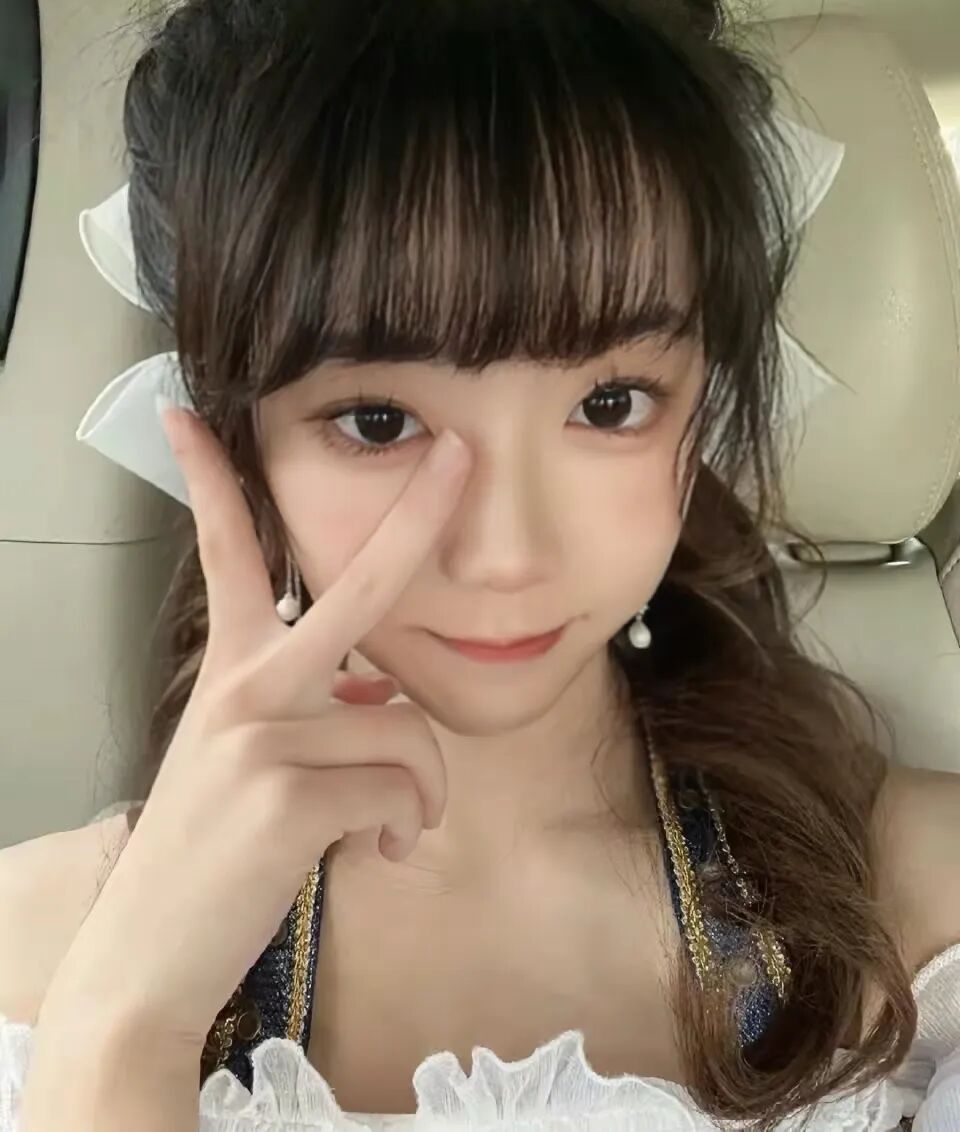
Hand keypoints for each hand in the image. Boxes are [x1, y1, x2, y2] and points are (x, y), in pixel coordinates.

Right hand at [41, 403, 470, 1050]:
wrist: (150, 954)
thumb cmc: (212, 852)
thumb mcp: (247, 760)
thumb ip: (314, 714)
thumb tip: (387, 704)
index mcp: (231, 668)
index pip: (223, 556)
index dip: (210, 483)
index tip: (188, 419)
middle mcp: (246, 684)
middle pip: (359, 587)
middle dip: (417, 515)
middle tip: (461, 452)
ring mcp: (266, 734)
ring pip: (412, 733)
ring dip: (420, 793)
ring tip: (387, 828)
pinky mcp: (291, 793)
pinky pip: (402, 792)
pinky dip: (404, 829)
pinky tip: (371, 853)